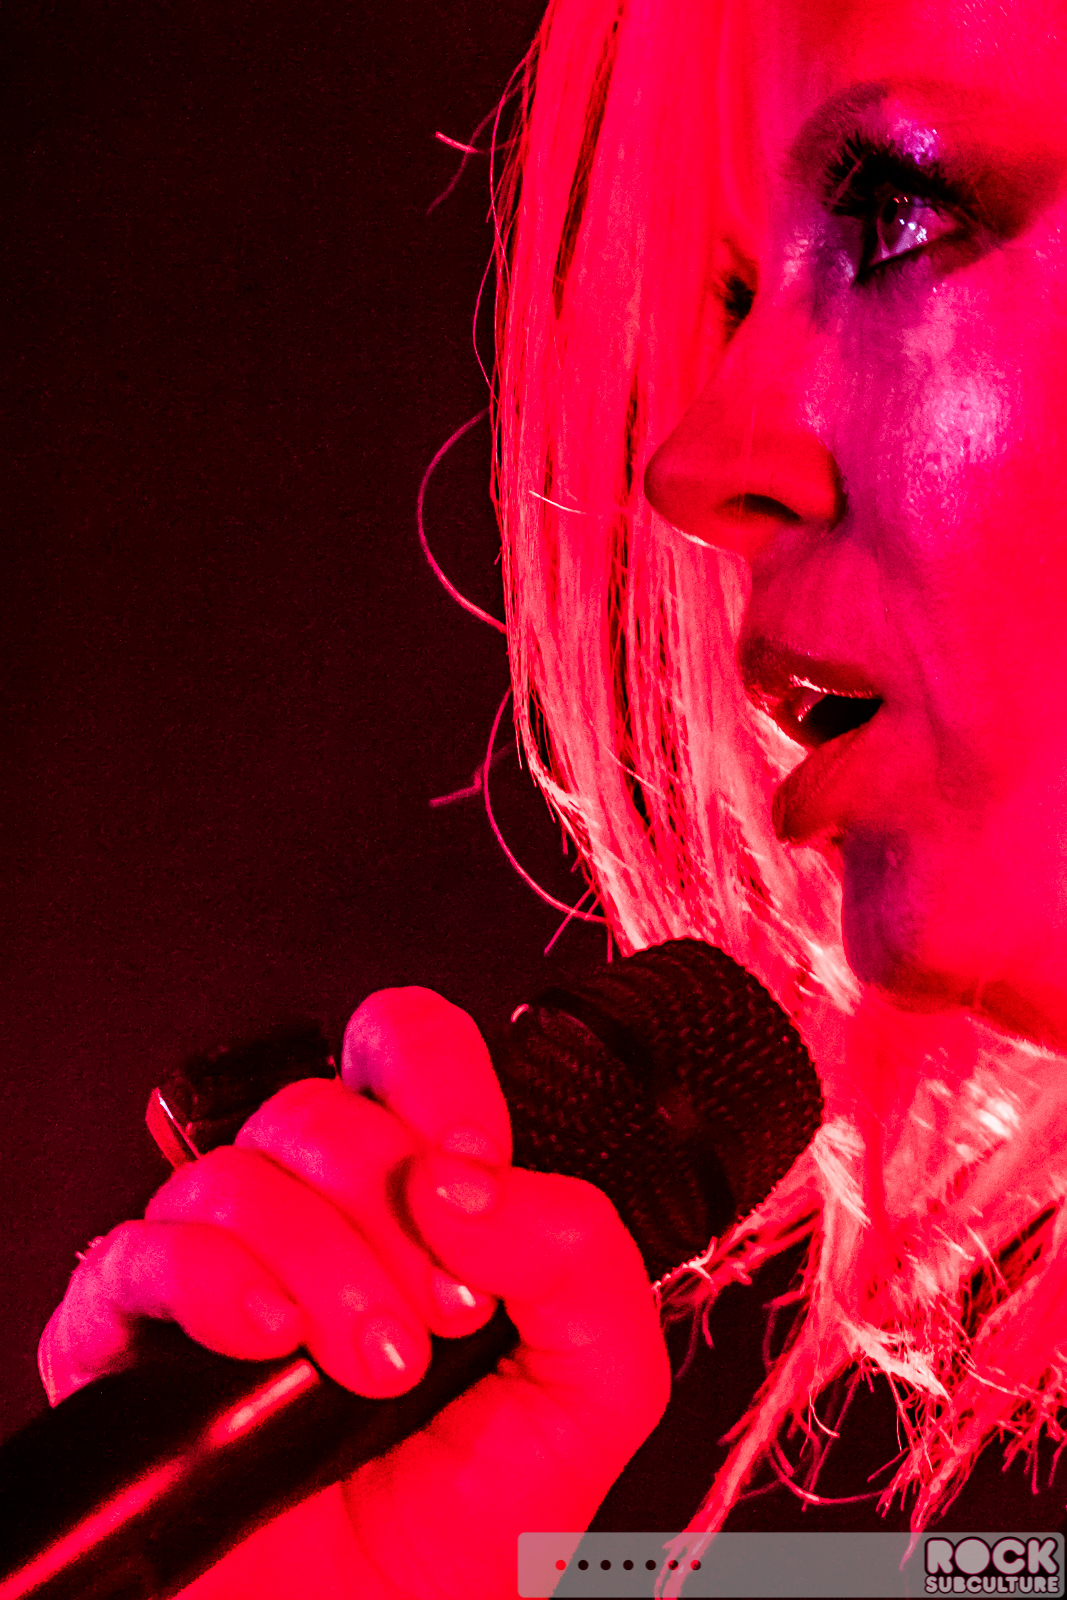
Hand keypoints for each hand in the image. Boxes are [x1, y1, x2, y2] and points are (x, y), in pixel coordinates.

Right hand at [38, 988, 670, 1598]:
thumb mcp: (589, 1390)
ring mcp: (216, 1267)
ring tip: (371, 1366)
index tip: (471, 1160)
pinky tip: (265, 1340)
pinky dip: (211, 1281)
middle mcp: (311, 1213)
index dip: (433, 1074)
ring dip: (322, 1262)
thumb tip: (463, 1177)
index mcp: (414, 1197)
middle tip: (443, 1313)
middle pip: (319, 1106)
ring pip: (238, 1173)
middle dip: (390, 1205)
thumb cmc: (473, 1524)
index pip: (400, 1047)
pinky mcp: (129, 1338)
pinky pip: (138, 1253)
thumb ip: (581, 1261)